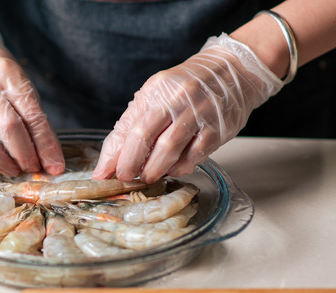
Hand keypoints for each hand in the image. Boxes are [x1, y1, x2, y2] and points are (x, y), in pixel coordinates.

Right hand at [0, 14, 63, 175]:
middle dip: (25, 155)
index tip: (55, 166)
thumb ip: (35, 121)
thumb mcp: (22, 87)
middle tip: (33, 168)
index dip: (46, 145)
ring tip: (13, 169)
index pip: (32, 115)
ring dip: (0, 163)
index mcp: (9, 76)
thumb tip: (49, 160)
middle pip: (8, 127)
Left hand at [92, 33, 283, 182]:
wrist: (234, 70)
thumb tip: (111, 159)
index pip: (127, 126)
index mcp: (156, 90)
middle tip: (125, 178)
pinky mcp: (217, 129)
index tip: (102, 173)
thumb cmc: (189, 87)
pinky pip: (194, 156)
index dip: (112, 154)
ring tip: (147, 177)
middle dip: (130, 164)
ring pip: (168, 149)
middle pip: (144, 137)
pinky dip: (180, 168)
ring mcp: (198, 114)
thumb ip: (134, 123)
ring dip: (154, 170)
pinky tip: (173, 170)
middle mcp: (175, 100)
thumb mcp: (157, 95)